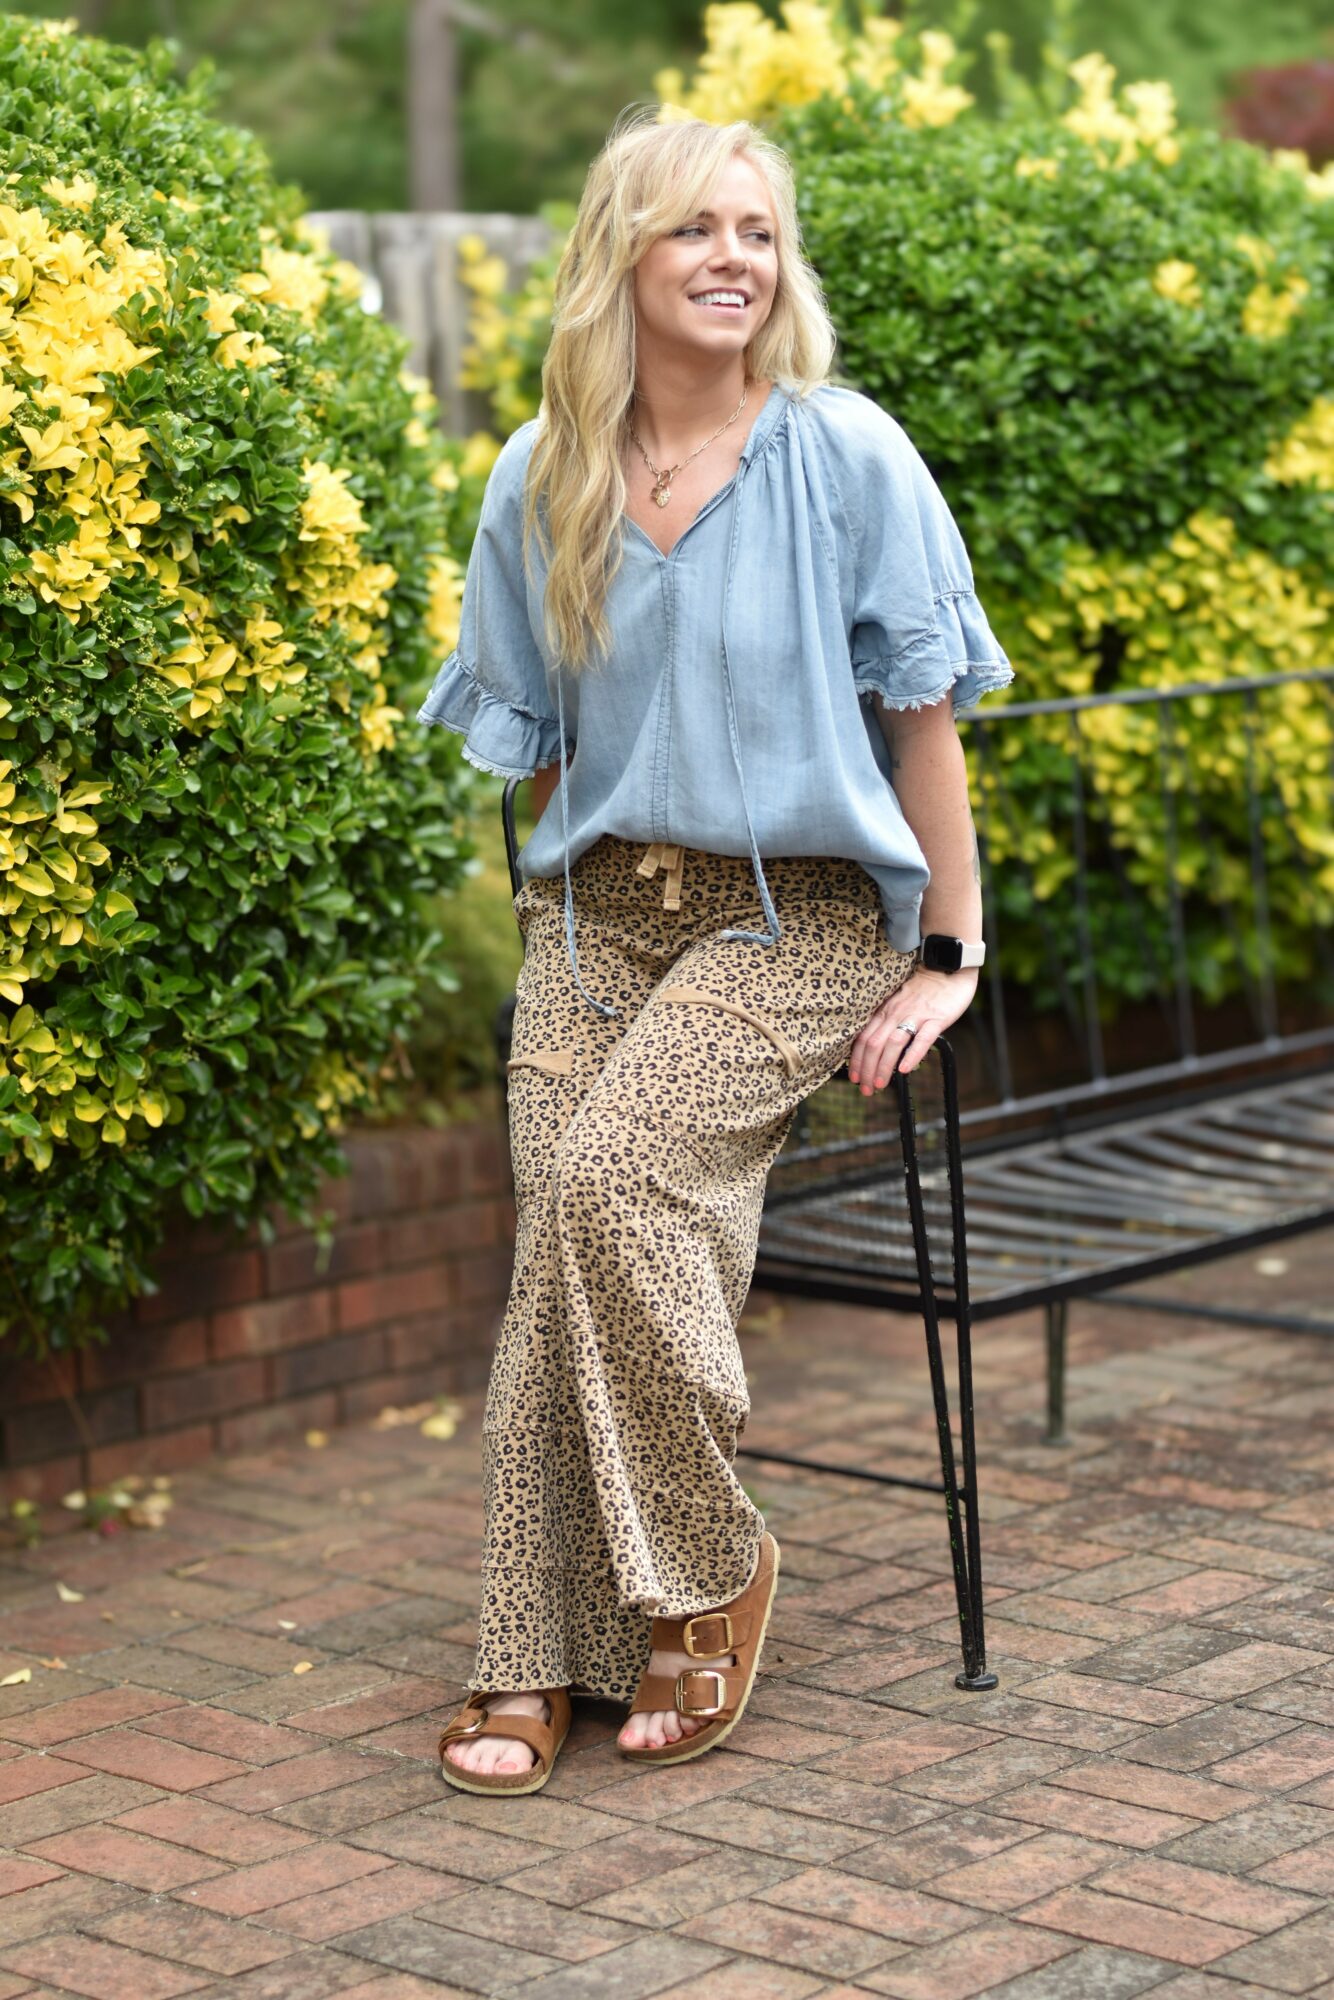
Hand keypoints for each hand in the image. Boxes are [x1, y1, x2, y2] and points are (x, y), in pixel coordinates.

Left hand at [847, 967, 977, 1093]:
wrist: (947, 967)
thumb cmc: (923, 988)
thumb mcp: (898, 1002)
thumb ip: (888, 1021)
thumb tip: (878, 1047)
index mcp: (884, 1011)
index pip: (863, 1038)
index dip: (856, 1060)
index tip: (854, 1078)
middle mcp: (895, 1013)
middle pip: (873, 1044)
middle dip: (867, 1070)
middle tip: (865, 1090)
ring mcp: (915, 1016)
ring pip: (893, 1044)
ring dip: (884, 1066)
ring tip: (880, 1084)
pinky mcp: (936, 1019)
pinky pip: (922, 1039)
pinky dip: (912, 1055)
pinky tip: (906, 1070)